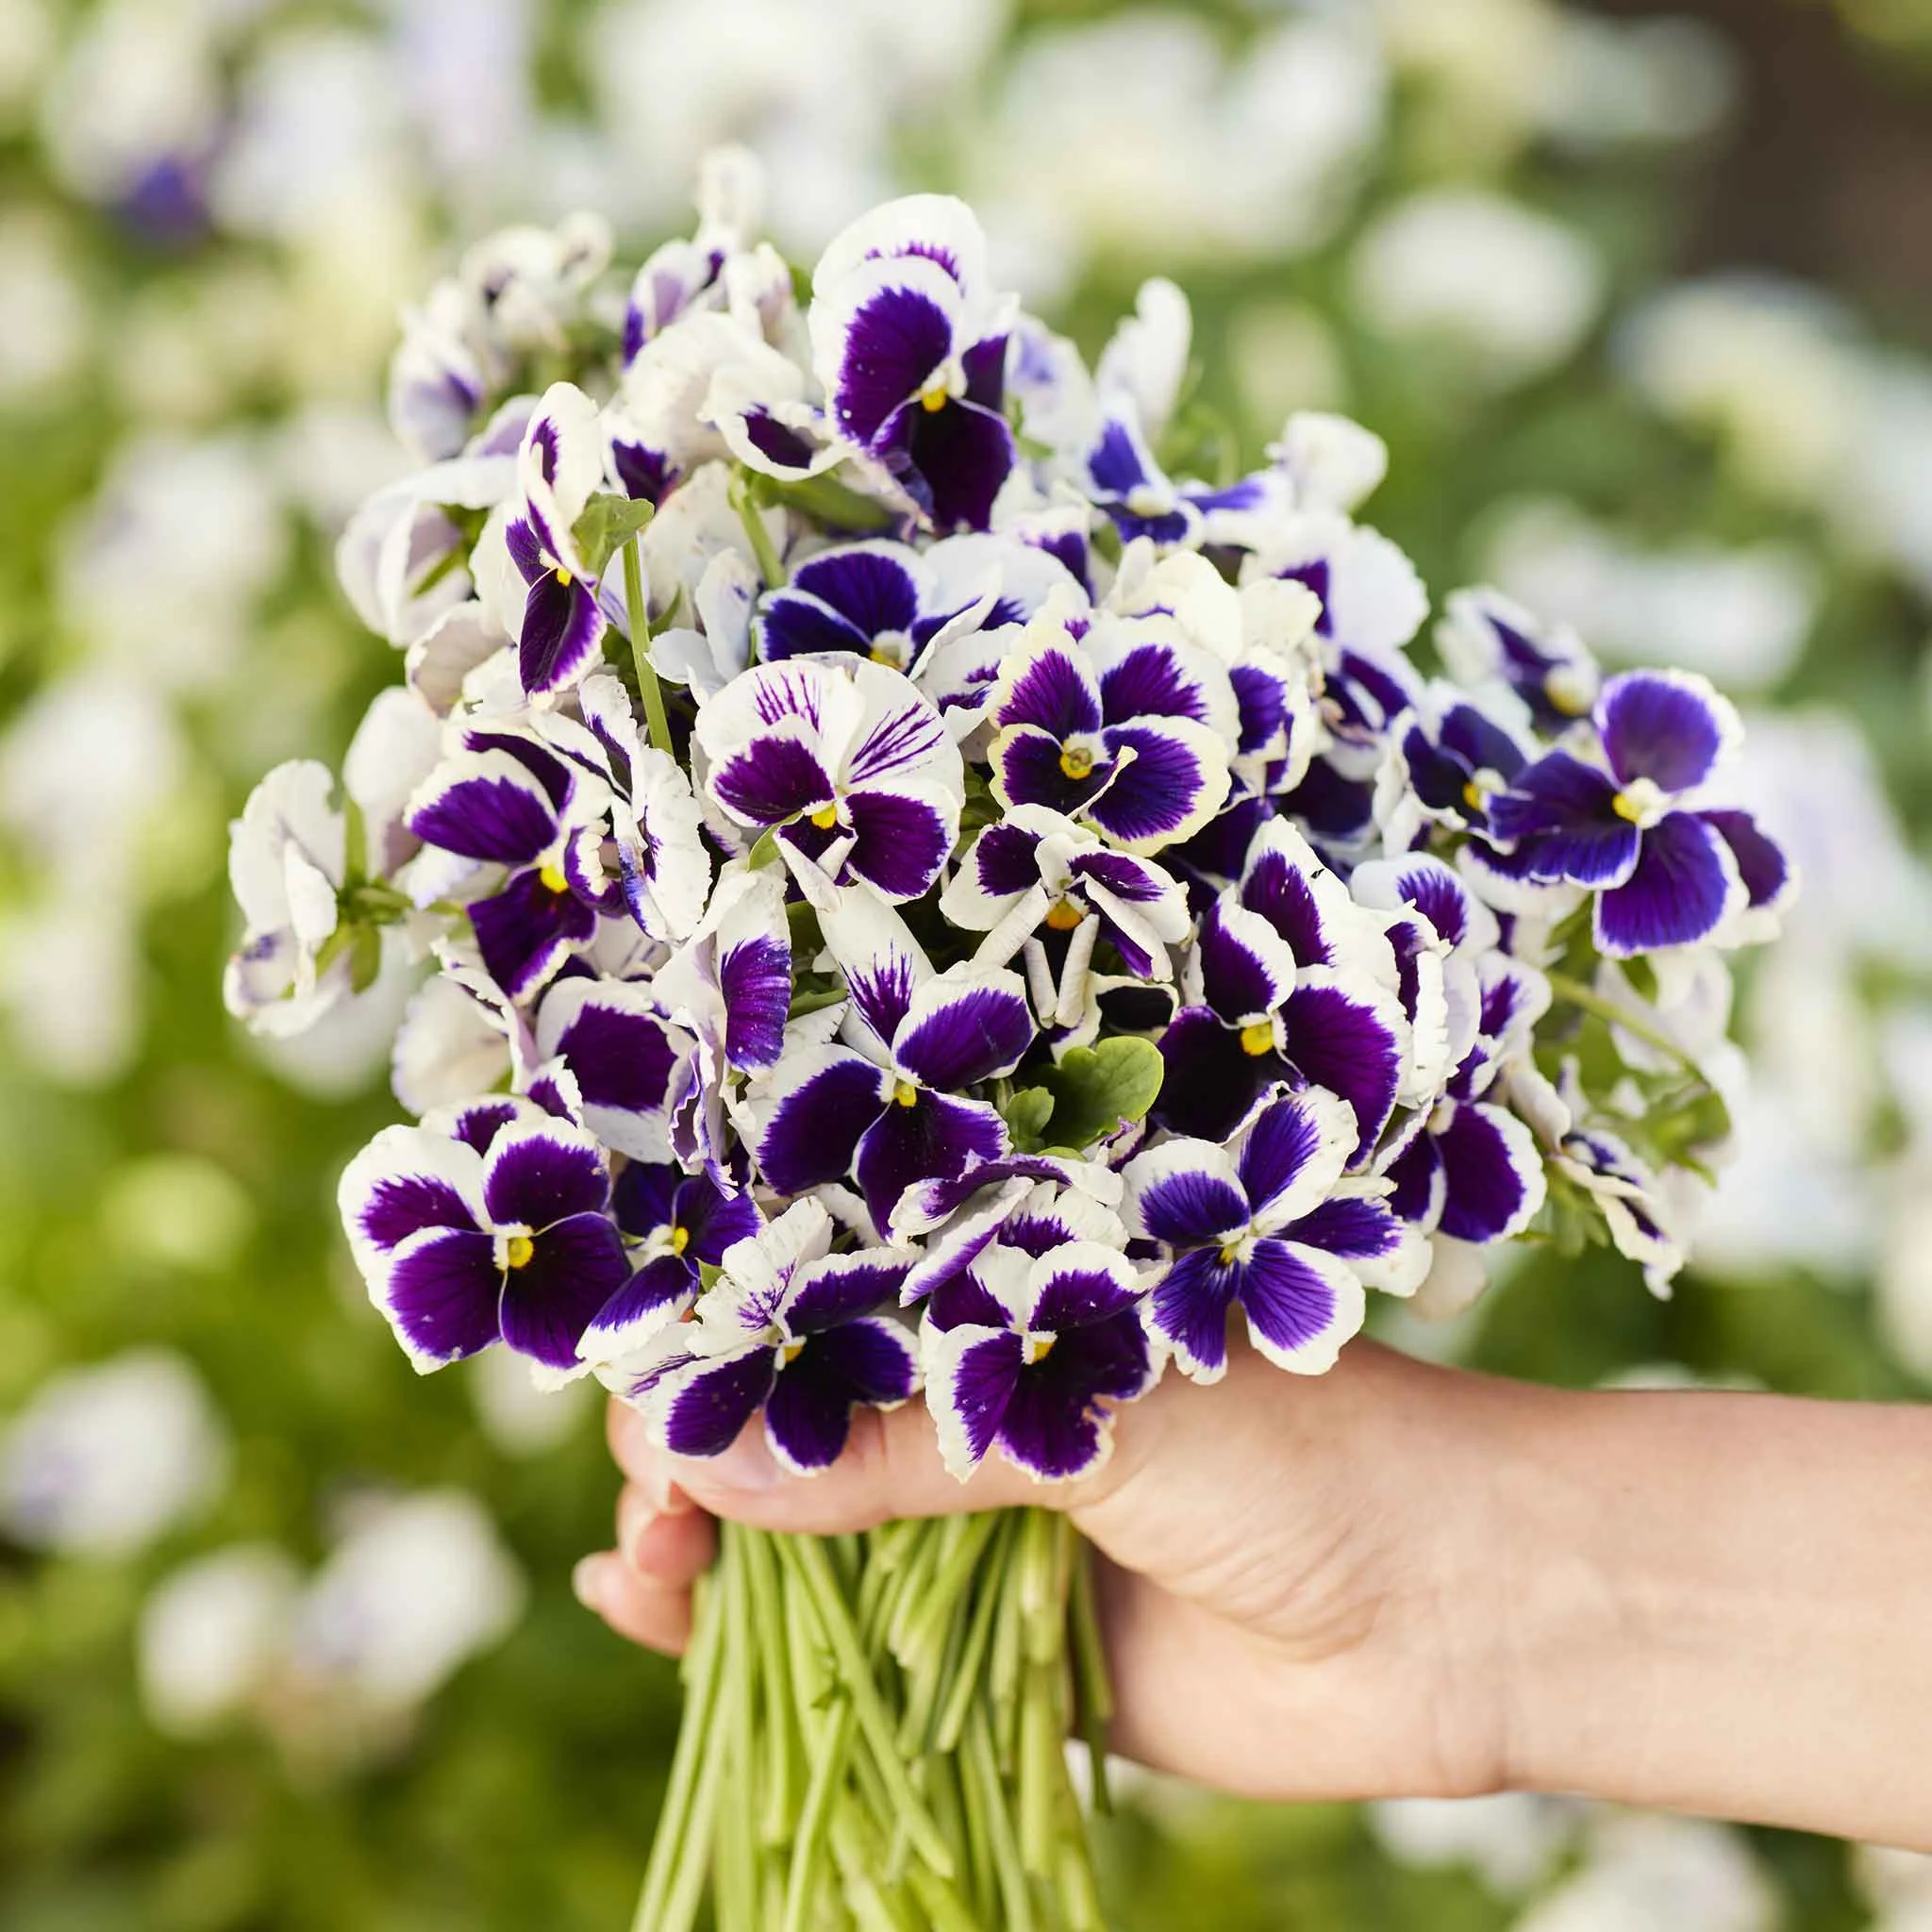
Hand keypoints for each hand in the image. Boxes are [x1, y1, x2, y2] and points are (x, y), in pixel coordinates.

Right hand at [576, 1336, 1518, 1802]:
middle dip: (698, 1446)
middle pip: (785, 1411)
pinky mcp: (982, 1633)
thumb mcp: (1099, 1419)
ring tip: (645, 1570)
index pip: (823, 1297)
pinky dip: (739, 1623)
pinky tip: (660, 1611)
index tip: (651, 1376)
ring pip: (789, 1521)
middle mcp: (972, 1400)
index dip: (727, 1331)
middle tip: (652, 1503)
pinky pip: (838, 1628)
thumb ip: (909, 1447)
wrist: (1448, 1613)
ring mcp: (970, 1516)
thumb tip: (707, 1463)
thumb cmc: (1303, 1456)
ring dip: (694, 1539)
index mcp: (1005, 1304)